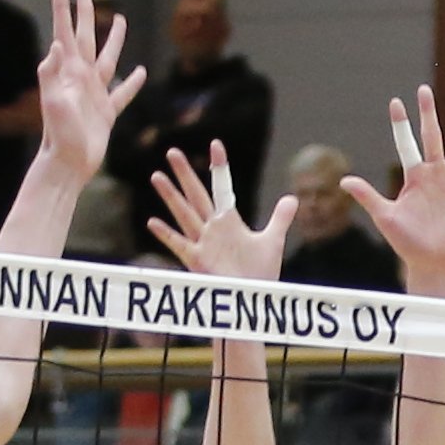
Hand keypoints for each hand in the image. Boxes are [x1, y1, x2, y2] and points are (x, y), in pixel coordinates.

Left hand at [31, 0, 138, 189]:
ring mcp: (94, 94)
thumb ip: (51, 75)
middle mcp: (81, 79)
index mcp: (68, 73)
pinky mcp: (106, 112)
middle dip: (84, 15)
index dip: (62, 9)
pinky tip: (140, 73)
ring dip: (114, 40)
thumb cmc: (58, 135)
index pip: (65, 33)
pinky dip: (132, 83)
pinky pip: (122, 93)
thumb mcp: (52, 103)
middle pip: (86, 38)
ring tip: (121, 20)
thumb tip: (56, 45)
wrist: (67, 164)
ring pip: (107, 59)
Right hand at [146, 143, 280, 283]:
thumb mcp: (272, 240)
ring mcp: (203, 244)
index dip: (220, 167)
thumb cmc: (258, 273)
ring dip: (171, 196)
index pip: (222, 187)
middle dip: (185, 174)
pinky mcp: (198, 261)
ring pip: (184, 214)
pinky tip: (152, 222)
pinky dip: (167, 235)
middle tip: (173, 151)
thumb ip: (280, 218)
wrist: (252, 299)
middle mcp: (212, 229)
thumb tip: (292, 198)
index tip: (216, 144)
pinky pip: (180, 245)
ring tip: (156, 176)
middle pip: (197, 195)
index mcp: (228, 221)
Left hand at [357, 88, 444, 278]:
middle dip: (428, 113)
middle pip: (433, 136)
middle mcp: (436, 173)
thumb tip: (343, 180)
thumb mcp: (386, 217)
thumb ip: (368, 196)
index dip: (401, 124)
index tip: (395, 102)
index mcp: (415, 176)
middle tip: (424, 89)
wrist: (434, 262)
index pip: (406, 144)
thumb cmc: (407, 243)